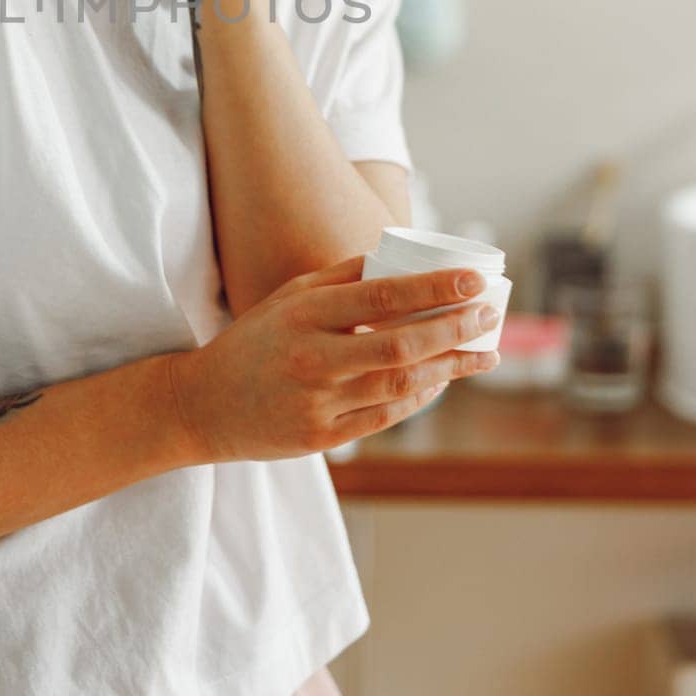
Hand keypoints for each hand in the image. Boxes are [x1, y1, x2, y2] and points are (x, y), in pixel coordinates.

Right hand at [167, 261, 500, 463]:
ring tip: (485, 351)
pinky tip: (444, 380)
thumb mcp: (288, 297)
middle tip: (491, 313)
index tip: (474, 279)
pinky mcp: (323, 438)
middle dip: (456, 328)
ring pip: (402, 385)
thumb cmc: (255, 341)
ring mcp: (319, 402)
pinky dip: (422, 397)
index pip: (383, 295)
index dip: (436, 287)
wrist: (204, 405)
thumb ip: (341, 277)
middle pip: (402, 344)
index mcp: (304, 314)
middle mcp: (313, 358)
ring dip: (451, 366)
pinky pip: (387, 416)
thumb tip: (400, 257)